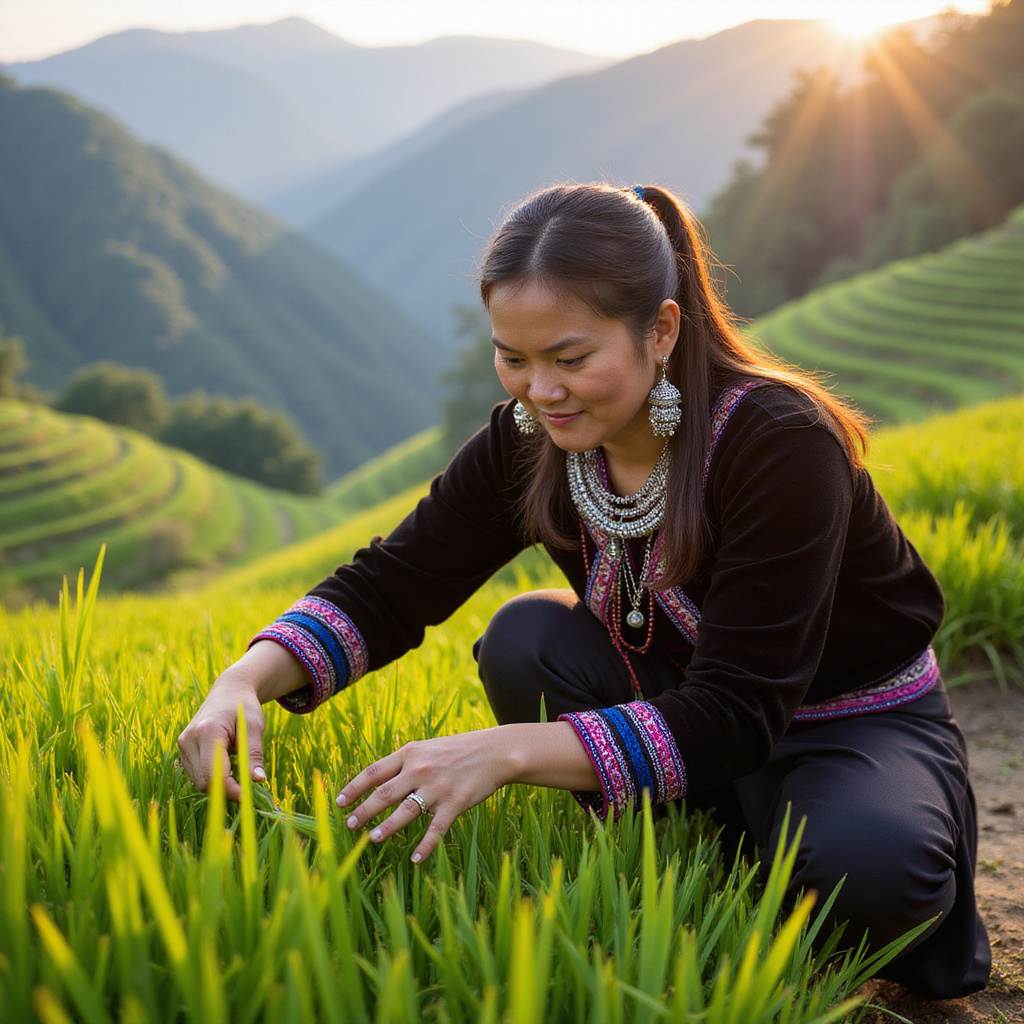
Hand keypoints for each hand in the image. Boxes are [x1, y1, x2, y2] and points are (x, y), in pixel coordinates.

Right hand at [176, 676, 265, 800]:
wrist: (229, 691)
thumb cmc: (244, 707)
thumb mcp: (254, 726)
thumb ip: (253, 754)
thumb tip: (257, 781)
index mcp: (206, 731)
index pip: (214, 774)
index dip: (230, 790)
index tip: (249, 796)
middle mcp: (188, 740)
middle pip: (204, 781)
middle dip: (226, 789)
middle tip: (249, 787)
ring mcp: (183, 745)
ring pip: (199, 781)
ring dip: (220, 784)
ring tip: (239, 770)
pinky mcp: (183, 750)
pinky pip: (197, 774)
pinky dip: (213, 777)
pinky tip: (227, 764)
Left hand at [336, 730, 510, 862]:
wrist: (494, 752)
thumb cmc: (457, 751)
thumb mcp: (427, 749)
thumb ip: (404, 763)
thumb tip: (378, 782)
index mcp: (410, 754)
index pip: (374, 771)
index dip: (354, 787)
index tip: (339, 802)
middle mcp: (420, 770)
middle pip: (384, 793)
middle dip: (364, 811)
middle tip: (349, 825)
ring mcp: (437, 787)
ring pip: (406, 811)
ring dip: (387, 826)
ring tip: (373, 839)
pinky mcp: (455, 803)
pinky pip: (435, 829)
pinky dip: (424, 846)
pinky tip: (414, 859)